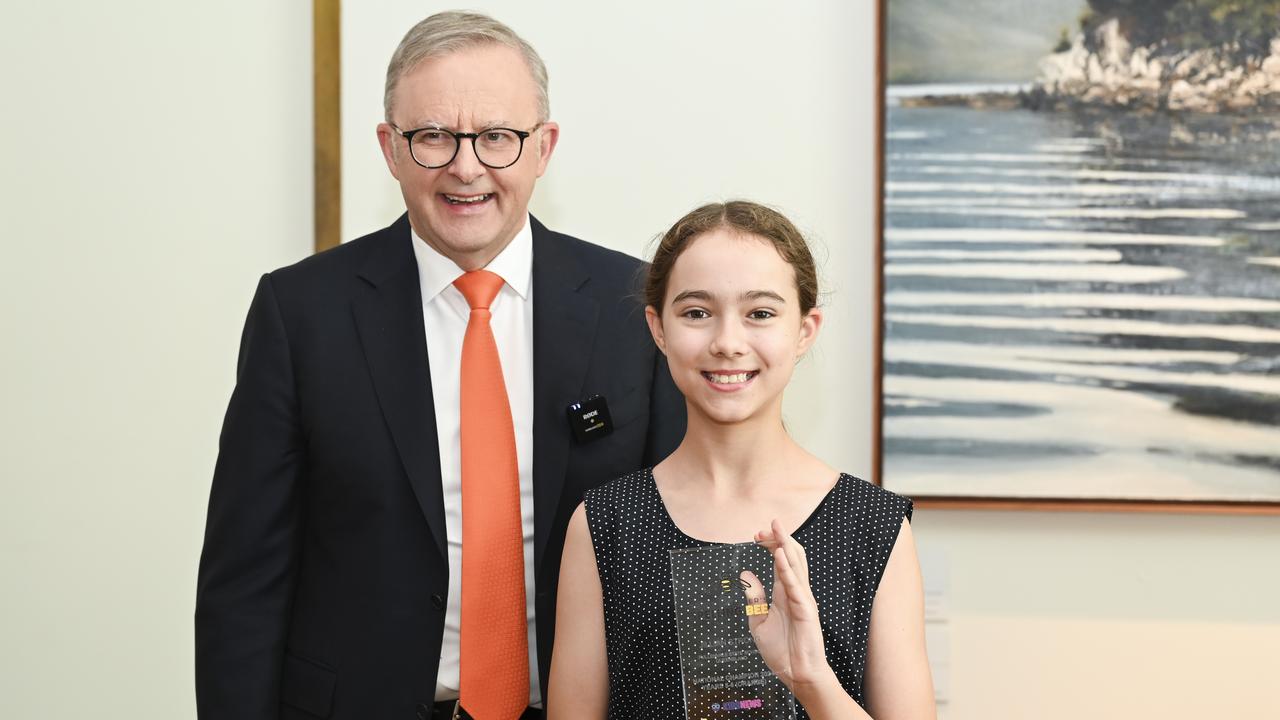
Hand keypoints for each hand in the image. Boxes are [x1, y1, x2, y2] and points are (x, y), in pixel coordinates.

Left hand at [740, 519, 833, 691]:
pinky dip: (787, 569)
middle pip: (790, 556)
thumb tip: (747, 579)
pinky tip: (779, 556)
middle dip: (778, 538)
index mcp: (783, 593)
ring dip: (785, 545)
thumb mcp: (758, 622)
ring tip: (777, 528)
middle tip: (765, 526)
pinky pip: (796, 585)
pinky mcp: (806, 610)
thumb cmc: (781, 651)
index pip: (779, 561)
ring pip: (796, 565)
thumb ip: (754, 600)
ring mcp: (802, 599)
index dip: (770, 545)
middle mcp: (795, 592)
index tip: (756, 535)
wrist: (796, 674)